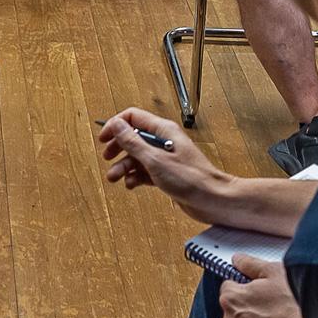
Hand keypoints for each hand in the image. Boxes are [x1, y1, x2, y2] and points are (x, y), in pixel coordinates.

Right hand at [97, 107, 230, 220]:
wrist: (213, 200)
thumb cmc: (192, 179)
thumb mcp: (155, 160)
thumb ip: (133, 142)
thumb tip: (116, 125)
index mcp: (163, 131)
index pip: (133, 117)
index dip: (116, 125)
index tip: (105, 138)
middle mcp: (164, 141)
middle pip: (133, 136)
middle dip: (118, 147)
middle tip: (107, 157)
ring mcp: (165, 158)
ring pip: (137, 156)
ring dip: (124, 166)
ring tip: (114, 177)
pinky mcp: (167, 173)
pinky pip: (145, 170)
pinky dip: (135, 176)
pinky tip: (131, 184)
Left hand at [219, 256, 299, 317]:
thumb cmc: (297, 302)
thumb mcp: (275, 272)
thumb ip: (251, 265)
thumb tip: (239, 260)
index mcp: (232, 299)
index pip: (228, 289)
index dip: (245, 288)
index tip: (257, 292)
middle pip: (234, 310)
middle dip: (249, 309)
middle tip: (271, 309)